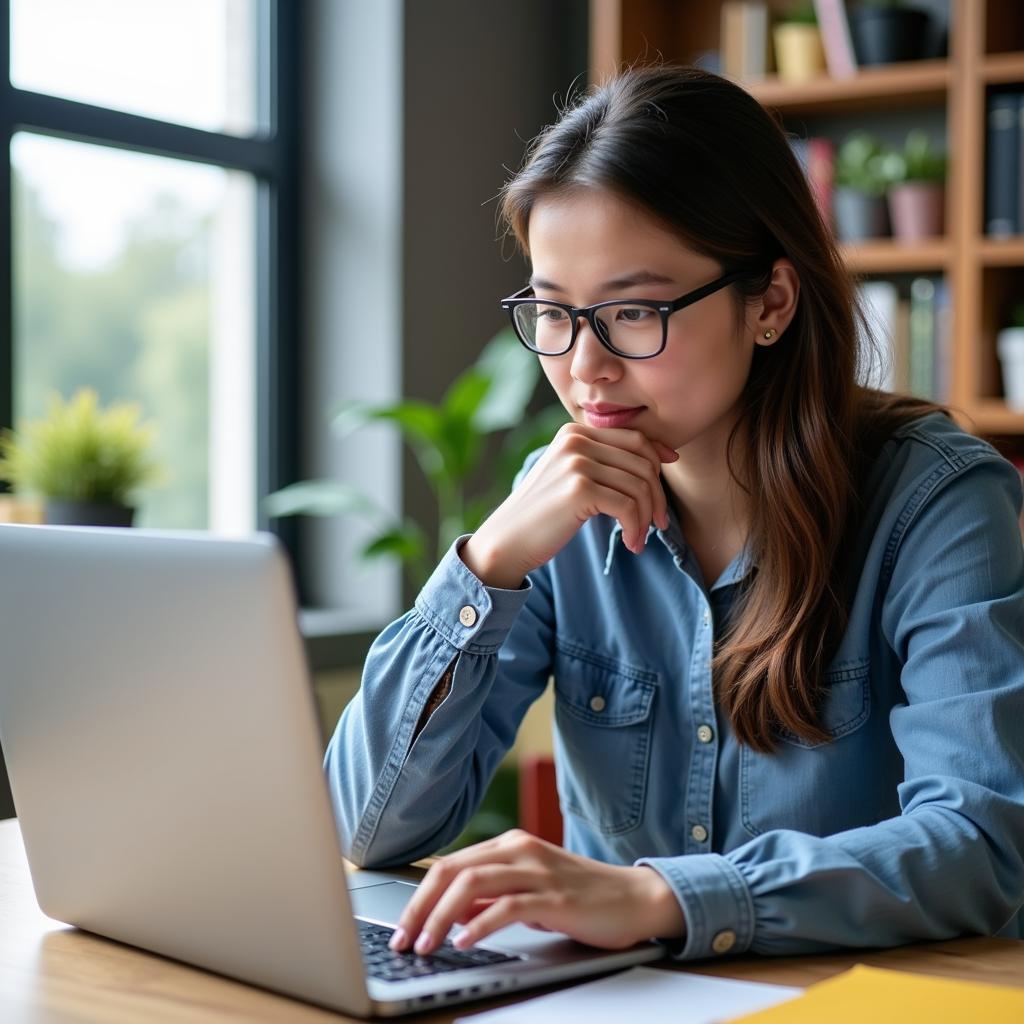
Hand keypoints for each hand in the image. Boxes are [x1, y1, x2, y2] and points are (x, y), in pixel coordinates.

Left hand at [387, 829, 685, 955]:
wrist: (634, 898)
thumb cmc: (580, 897)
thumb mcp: (528, 892)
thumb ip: (491, 897)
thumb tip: (448, 913)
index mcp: (508, 845)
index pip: (449, 866)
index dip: (418, 897)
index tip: (402, 929)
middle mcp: (518, 849)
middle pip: (452, 871)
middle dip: (420, 907)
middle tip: (403, 941)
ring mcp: (537, 870)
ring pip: (472, 884)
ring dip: (441, 917)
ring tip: (426, 945)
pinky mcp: (554, 895)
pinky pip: (507, 906)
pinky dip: (480, 925)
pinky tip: (465, 942)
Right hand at [461, 423, 678, 588]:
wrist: (507, 541)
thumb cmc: (543, 515)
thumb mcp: (571, 477)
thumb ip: (604, 462)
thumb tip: (662, 456)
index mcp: (574, 432)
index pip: (635, 439)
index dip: (658, 463)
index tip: (664, 493)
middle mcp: (576, 441)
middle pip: (642, 462)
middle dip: (657, 497)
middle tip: (658, 524)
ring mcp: (577, 463)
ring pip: (639, 485)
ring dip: (647, 518)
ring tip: (640, 538)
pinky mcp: (579, 489)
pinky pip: (628, 506)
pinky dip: (636, 528)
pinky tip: (630, 543)